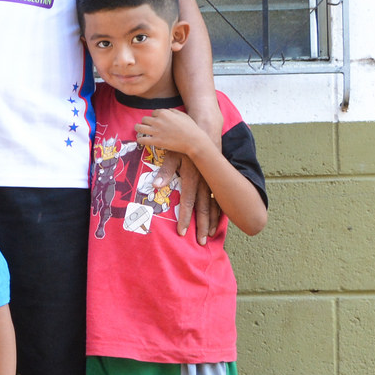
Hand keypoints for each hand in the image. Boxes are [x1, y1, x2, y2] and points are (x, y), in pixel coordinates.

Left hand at [135, 108, 208, 157]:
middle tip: (147, 125)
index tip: (156, 121)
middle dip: (145, 122)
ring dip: (138, 128)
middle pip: (144, 119)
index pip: (153, 112)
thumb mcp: (182, 115)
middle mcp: (158, 121)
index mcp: (164, 113)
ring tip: (138, 129)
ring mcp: (156, 131)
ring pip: (139, 127)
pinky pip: (142, 139)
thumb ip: (173, 111)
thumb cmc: (190, 127)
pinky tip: (140, 140)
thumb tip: (167, 110)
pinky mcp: (156, 141)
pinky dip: (140, 139)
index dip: (154, 117)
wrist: (193, 141)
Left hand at [137, 110, 222, 244]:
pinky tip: (218, 221)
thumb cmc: (182, 144)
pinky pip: (217, 199)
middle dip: (202, 226)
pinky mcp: (214, 180)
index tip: (182, 232)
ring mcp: (210, 182)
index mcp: (191, 178)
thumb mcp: (171, 155)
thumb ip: (165, 172)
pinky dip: (218, 211)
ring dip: (212, 221)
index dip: (184, 218)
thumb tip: (155, 186)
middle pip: (203, 209)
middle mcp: (203, 182)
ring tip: (210, 236)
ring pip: (213, 206)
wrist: (202, 131)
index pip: (188, 203)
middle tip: (200, 242)